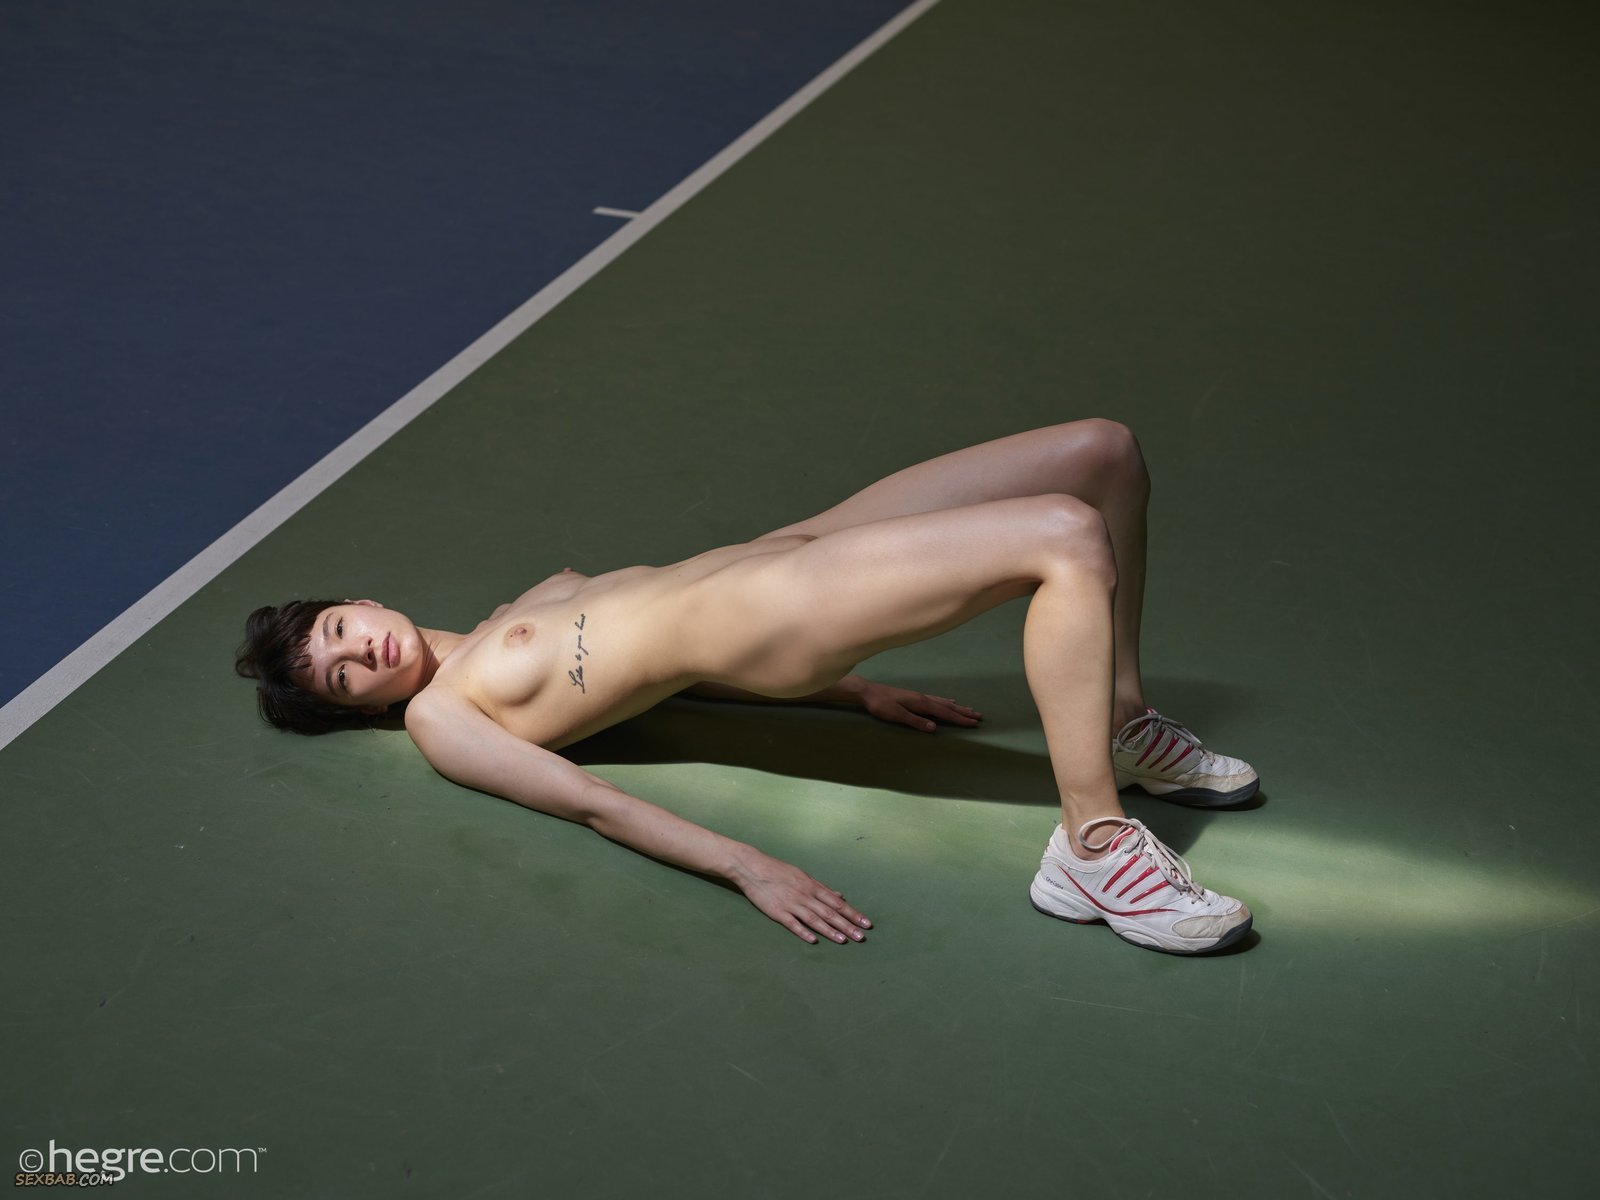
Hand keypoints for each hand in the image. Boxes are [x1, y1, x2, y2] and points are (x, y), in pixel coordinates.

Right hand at [731, 851, 871, 944]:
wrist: (753, 867)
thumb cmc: (779, 870)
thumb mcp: (803, 876)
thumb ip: (822, 888)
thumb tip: (840, 896)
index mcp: (812, 886)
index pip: (837, 903)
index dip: (852, 913)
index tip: (866, 923)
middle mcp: (805, 895)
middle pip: (829, 912)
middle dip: (847, 925)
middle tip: (861, 936)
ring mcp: (791, 904)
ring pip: (814, 919)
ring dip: (830, 930)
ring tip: (844, 940)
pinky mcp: (777, 912)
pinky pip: (793, 923)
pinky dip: (803, 932)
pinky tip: (814, 940)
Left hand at [857, 681, 981, 732]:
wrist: (868, 691)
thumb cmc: (880, 705)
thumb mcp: (897, 715)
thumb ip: (915, 721)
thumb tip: (934, 728)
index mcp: (921, 703)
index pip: (944, 713)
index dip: (959, 719)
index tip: (974, 723)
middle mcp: (924, 698)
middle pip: (948, 706)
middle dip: (963, 712)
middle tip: (979, 717)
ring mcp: (920, 696)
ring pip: (943, 702)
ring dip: (957, 707)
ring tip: (969, 709)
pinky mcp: (915, 696)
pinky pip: (936, 699)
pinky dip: (946, 701)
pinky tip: (949, 700)